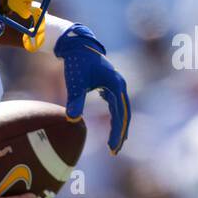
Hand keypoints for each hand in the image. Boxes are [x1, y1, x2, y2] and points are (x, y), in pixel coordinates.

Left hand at [55, 23, 130, 153]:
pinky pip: (116, 104)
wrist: (76, 47)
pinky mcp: (110, 85)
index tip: (112, 148)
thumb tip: (72, 119)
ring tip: (115, 143)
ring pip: (122, 110)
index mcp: (116, 86)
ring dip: (119, 126)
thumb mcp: (75, 83)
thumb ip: (75, 100)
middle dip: (121, 133)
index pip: (120, 115)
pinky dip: (115, 116)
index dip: (117, 132)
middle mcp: (120, 85)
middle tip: (114, 151)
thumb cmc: (76, 63)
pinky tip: (112, 126)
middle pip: (125, 114)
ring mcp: (116, 85)